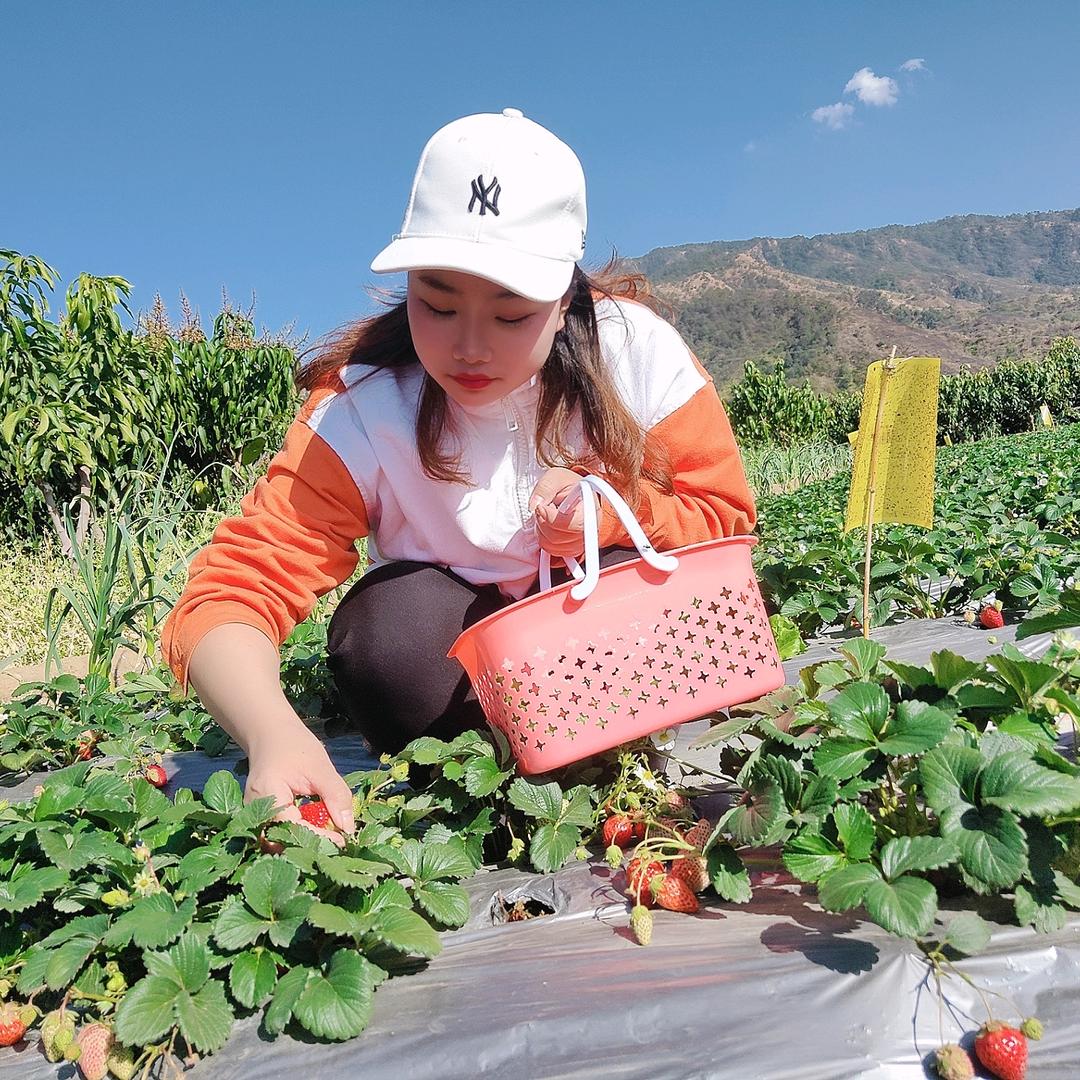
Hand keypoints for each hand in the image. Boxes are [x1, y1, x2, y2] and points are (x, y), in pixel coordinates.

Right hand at [243, 723, 354, 849]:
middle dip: (308, 846)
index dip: (319, 837)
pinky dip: (296, 834)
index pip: (293, 828)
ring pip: (277, 842)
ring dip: (302, 842)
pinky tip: (315, 829)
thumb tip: (348, 827)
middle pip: (280, 842)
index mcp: (267, 794)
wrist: (270, 734)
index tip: (342, 839)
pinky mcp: (260, 816)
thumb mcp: (320, 768)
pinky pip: (277, 833)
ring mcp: (253, 814)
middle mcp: (254, 810)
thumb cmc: (294, 745)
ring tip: (327, 837)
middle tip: (334, 843)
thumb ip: (335, 796)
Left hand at [529, 467, 597, 558]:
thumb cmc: (568, 485)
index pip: (573, 525)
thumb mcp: (555, 477)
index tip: (542, 508)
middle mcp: (591, 528)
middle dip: (543, 524)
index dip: (551, 519)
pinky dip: (546, 543)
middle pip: (560, 538)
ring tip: (546, 519)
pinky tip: (548, 530)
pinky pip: (555, 555)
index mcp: (590, 508)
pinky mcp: (575, 550)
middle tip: (542, 510)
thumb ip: (545, 488)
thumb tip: (535, 505)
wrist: (577, 493)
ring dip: (543, 533)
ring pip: (554, 548)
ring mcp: (583, 542)